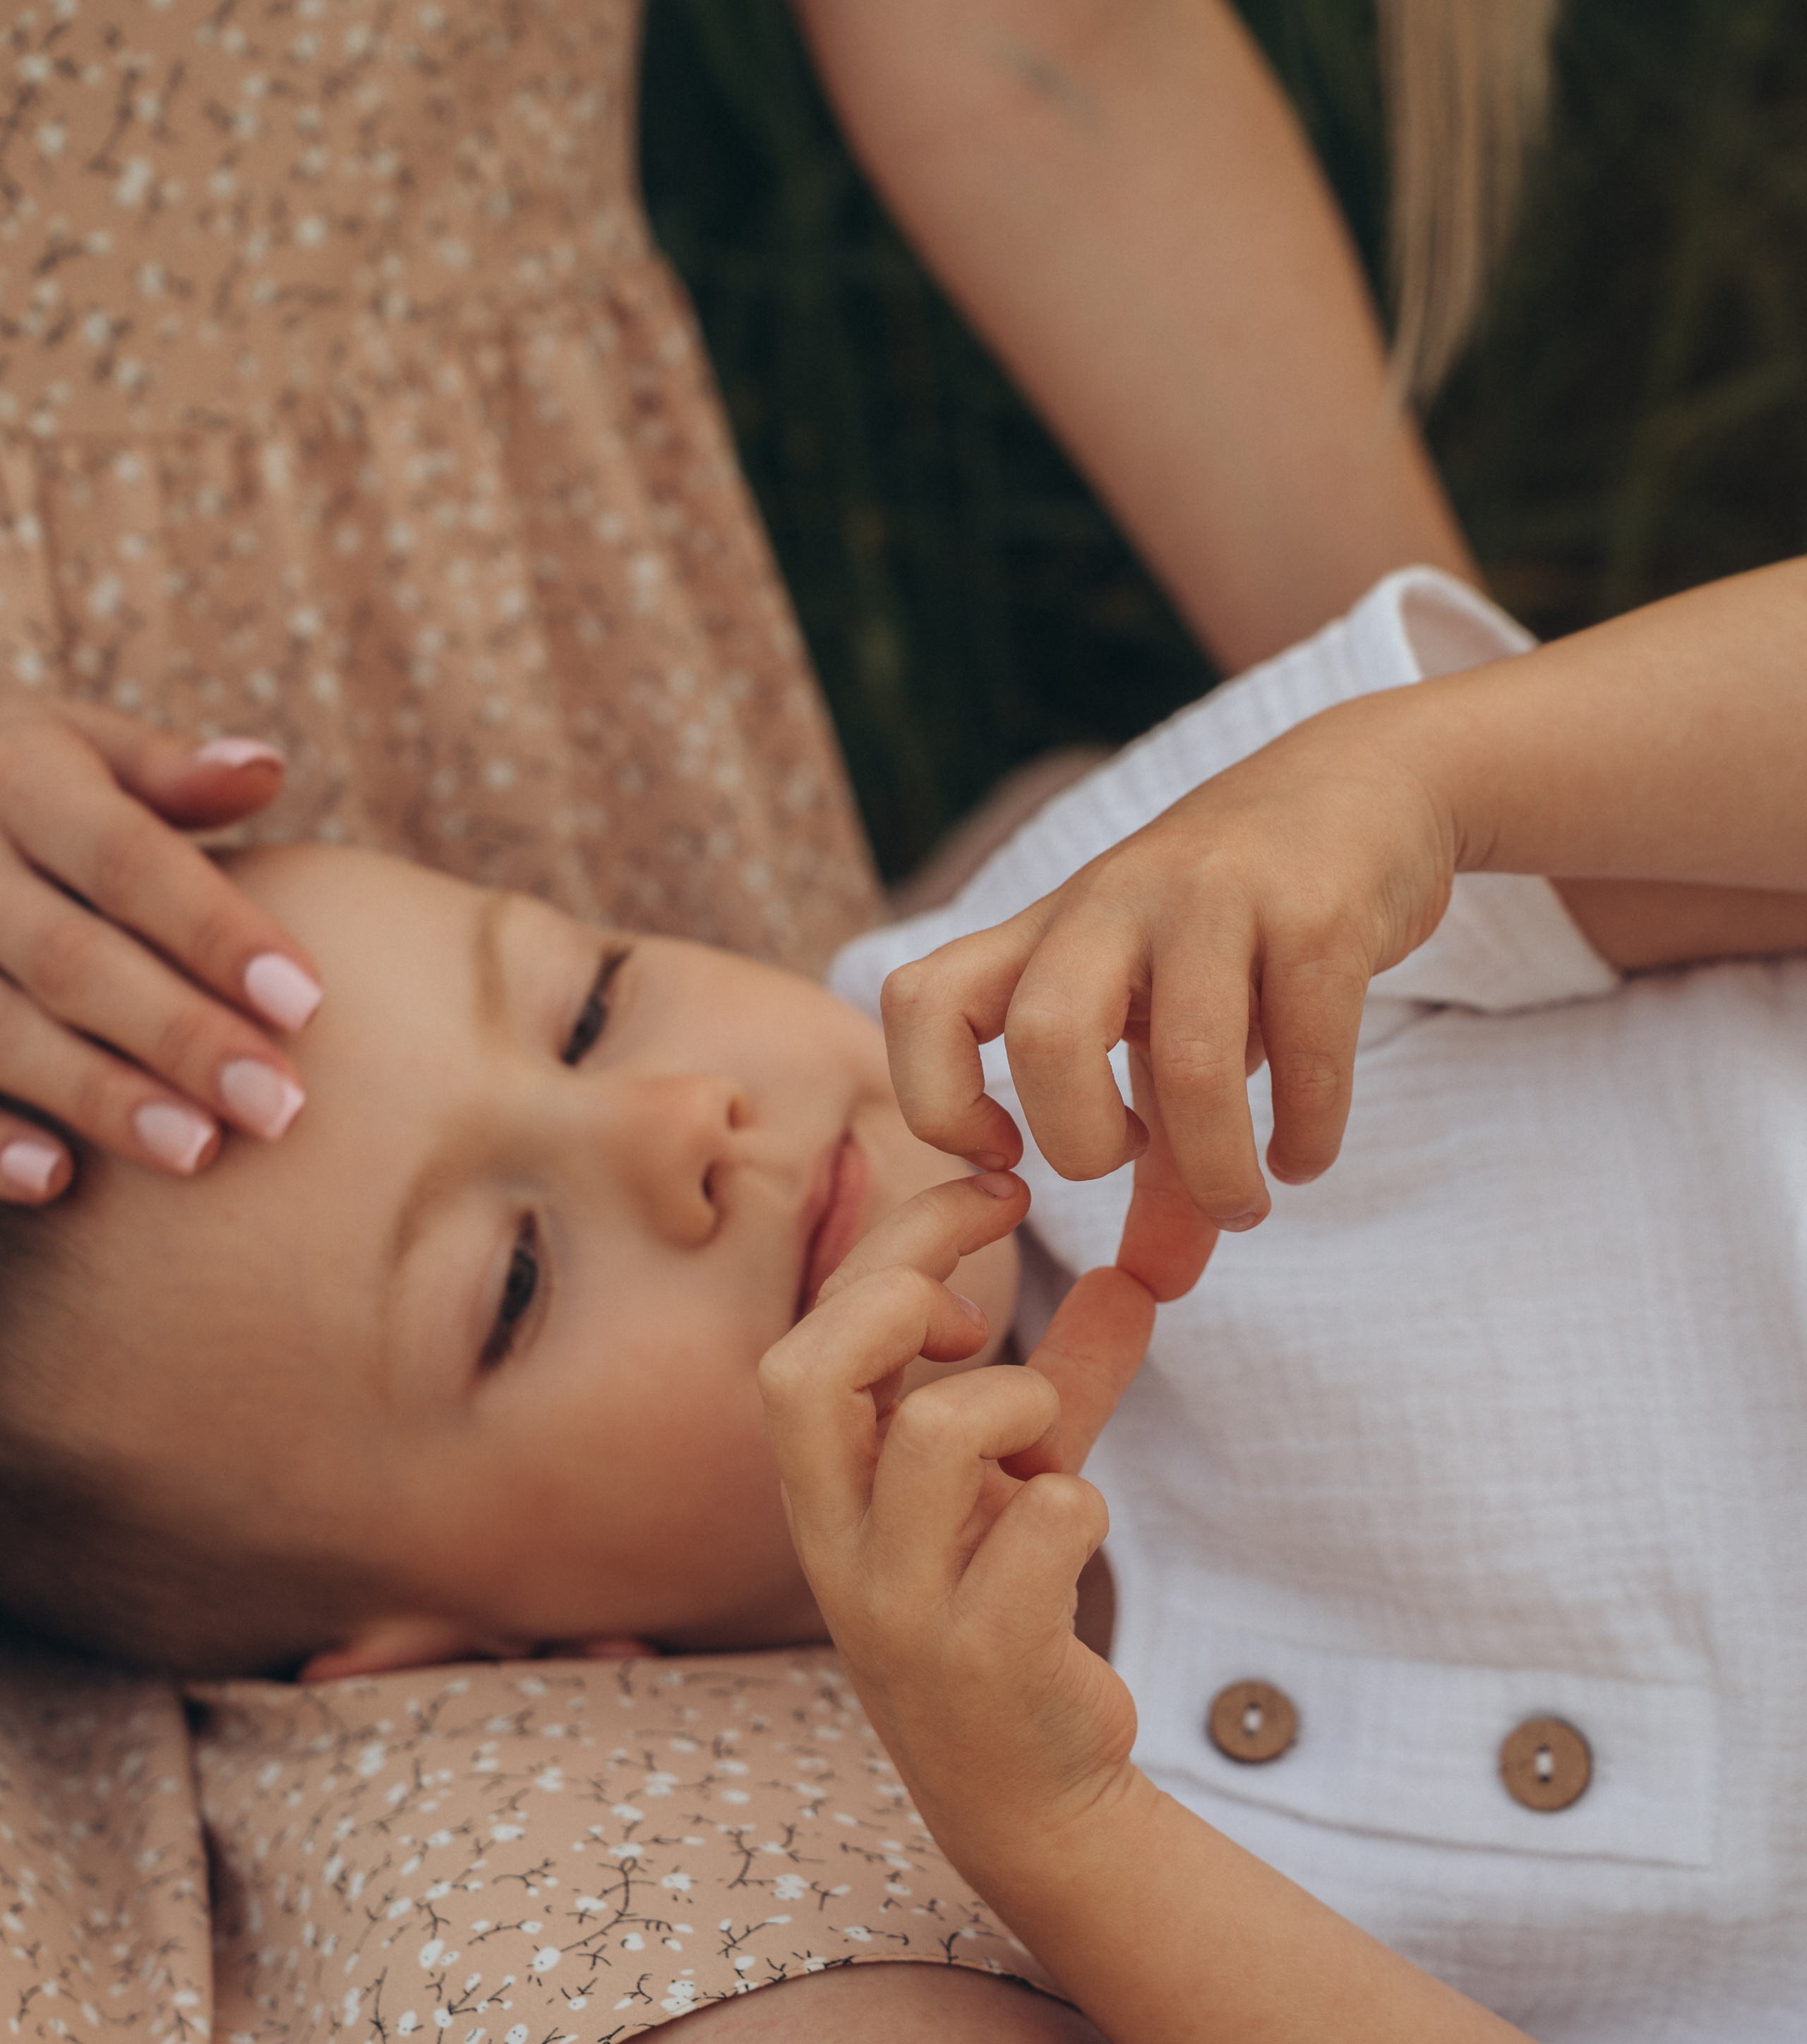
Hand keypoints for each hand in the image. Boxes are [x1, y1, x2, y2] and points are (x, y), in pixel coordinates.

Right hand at [0, 702, 321, 1200]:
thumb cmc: (21, 780)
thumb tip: (264, 767)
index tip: (308, 1004)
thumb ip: (168, 770)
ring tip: (199, 1152)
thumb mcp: (79, 746)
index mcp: (19, 780)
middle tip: (280, 1107)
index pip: (127, 859)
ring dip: (97, 1096)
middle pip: (71, 959)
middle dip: (179, 1035)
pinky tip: (55, 1183)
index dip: (216, 932)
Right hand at [759, 1171, 1155, 1866]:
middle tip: (974, 1310)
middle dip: (900, 1293)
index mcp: (828, 1482)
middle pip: (805, 1371)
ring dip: (1013, 1398)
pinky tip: (1076, 1526)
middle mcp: (837, 1540)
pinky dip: (1079, 1501)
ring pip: (934, 1434)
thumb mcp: (1027, 1476)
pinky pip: (1041, 1526)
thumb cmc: (1008, 1608)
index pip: (818, 1327)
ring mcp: (900, 1606)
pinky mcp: (980, 1660)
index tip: (998, 1197)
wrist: (1030, 1793)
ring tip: (1039, 1437)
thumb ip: (1070, 1376)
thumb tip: (1136, 1275)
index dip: (905, 1239)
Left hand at [880, 693, 1455, 1294]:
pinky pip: (1304, 1049)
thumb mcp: (1165, 1024)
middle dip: (1083, 1140)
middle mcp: (1112, 903)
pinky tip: (1303, 1155)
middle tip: (1130, 1164)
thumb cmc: (1232, 932)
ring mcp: (1214, 896)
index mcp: (1047, 931)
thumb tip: (1155, 1292)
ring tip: (1244, 1203)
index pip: (921, 1000)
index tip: (1006, 1154)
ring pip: (1189, 1058)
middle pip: (1044, 1033)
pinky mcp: (1317, 909)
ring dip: (1217, 1168)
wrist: (1361, 786)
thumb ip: (1152, 1163)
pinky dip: (1306, 1133)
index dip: (938, 1099)